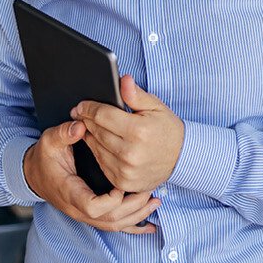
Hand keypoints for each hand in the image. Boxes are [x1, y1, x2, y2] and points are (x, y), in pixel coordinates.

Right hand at [23, 118, 159, 233]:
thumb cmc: (44, 157)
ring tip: (155, 200)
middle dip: (132, 207)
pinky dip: (133, 227)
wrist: (34, 174)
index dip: (110, 201)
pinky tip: (150, 226)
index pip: (92, 208)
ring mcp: (85, 214)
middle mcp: (78, 208)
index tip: (121, 186)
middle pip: (109, 220)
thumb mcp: (49, 141)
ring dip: (136, 215)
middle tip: (150, 191)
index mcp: (70, 192)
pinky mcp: (92, 214)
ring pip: (114, 225)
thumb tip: (80, 127)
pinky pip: (114, 226)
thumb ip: (63, 133)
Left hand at [73, 74, 183, 194]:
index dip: (89, 108)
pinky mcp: (122, 181)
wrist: (181, 158)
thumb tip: (123, 80)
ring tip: (90, 126)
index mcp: (139, 131)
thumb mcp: (156, 107)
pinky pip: (101, 163)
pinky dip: (98, 151)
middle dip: (86, 120)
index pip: (102, 115)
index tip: (81, 105)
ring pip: (95, 148)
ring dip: (90, 135)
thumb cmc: (167, 130)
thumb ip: (136, 95)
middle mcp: (130, 152)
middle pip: (96, 131)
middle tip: (81, 113)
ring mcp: (125, 170)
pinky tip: (100, 143)